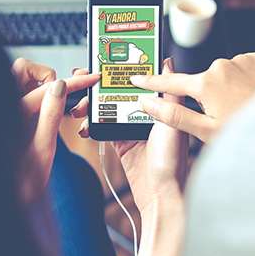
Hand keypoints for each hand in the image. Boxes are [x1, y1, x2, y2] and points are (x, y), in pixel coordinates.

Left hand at [11, 58, 100, 206]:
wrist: (7, 201)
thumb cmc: (22, 183)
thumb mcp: (44, 149)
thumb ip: (50, 115)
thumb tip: (60, 87)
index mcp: (12, 115)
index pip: (46, 88)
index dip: (71, 83)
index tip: (89, 79)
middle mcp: (3, 108)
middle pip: (23, 70)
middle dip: (46, 76)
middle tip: (61, 94)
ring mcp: (1, 112)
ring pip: (18, 79)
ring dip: (38, 84)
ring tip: (52, 103)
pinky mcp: (4, 118)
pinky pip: (17, 94)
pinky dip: (32, 94)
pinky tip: (42, 110)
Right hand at [71, 59, 189, 214]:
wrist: (161, 196)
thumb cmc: (173, 163)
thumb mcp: (173, 122)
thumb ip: (169, 93)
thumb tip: (168, 63)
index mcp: (163, 105)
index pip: (142, 79)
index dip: (124, 68)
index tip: (107, 59)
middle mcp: (148, 113)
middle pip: (119, 91)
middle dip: (100, 85)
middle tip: (83, 80)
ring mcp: (132, 127)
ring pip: (108, 107)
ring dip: (92, 105)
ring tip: (81, 107)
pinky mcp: (121, 142)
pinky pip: (103, 127)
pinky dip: (91, 124)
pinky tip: (85, 125)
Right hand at [127, 52, 254, 142]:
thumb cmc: (248, 132)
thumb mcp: (206, 130)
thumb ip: (173, 115)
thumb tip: (147, 103)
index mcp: (205, 84)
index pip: (170, 82)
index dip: (151, 82)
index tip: (137, 78)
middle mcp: (221, 66)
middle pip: (203, 81)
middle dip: (207, 96)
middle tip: (224, 115)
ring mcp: (242, 60)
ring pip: (224, 74)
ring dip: (228, 88)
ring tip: (244, 108)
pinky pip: (243, 67)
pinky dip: (245, 80)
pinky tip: (253, 95)